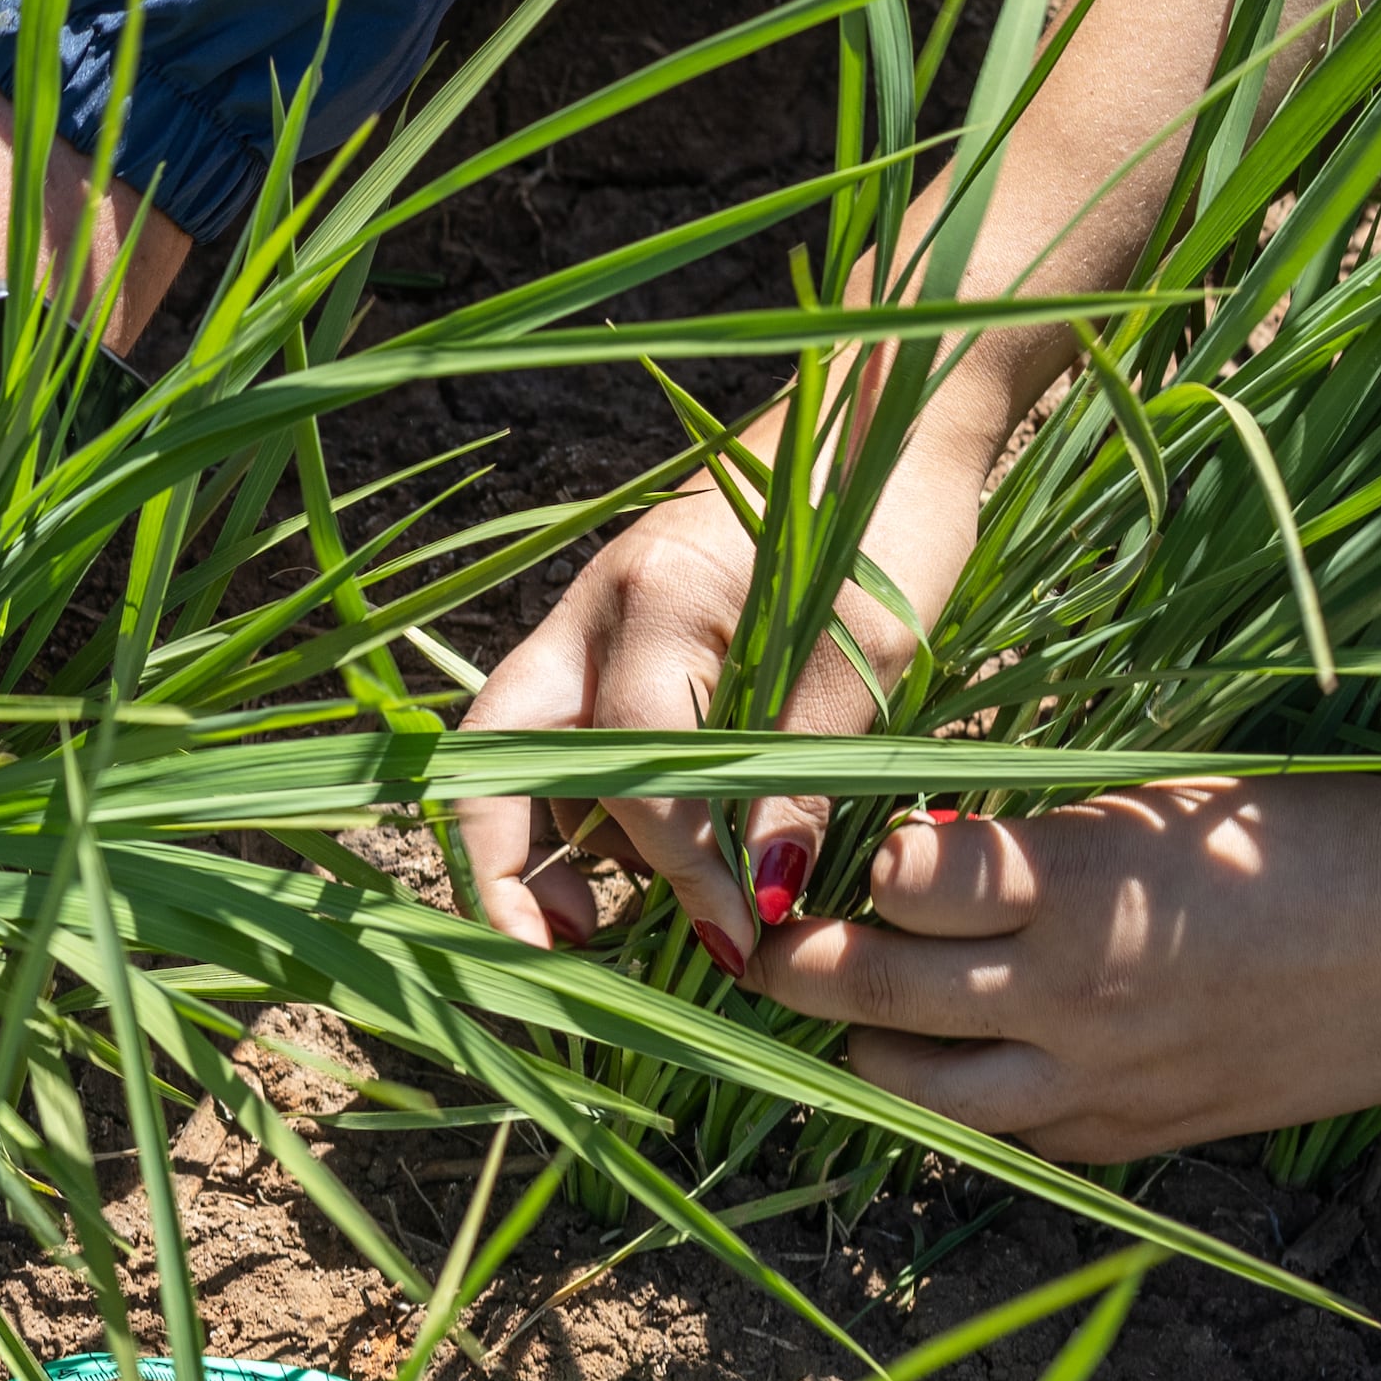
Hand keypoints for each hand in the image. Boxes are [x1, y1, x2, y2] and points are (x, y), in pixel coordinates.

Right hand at [447, 411, 995, 964]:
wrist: (885, 425)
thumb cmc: (887, 528)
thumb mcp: (865, 662)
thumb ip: (798, 779)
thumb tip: (758, 905)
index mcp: (655, 598)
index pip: (634, 767)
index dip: (682, 867)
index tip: (741, 935)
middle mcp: (591, 609)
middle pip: (493, 755)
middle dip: (496, 867)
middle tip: (546, 955)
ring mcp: (588, 621)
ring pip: (517, 754)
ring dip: (539, 845)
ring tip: (598, 929)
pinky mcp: (610, 641)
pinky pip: (564, 741)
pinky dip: (582, 812)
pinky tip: (633, 869)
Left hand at [741, 780, 1380, 1162]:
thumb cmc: (1323, 836)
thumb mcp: (1166, 795)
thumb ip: (1042, 827)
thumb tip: (921, 829)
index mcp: (1079, 888)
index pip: (897, 881)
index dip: (845, 857)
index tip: (820, 834)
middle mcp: (1070, 996)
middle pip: (868, 991)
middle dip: (789, 961)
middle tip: (753, 935)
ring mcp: (1101, 1082)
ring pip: (910, 1088)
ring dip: (856, 1045)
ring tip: (838, 1001)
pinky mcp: (1138, 1137)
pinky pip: (1006, 1137)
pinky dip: (956, 1100)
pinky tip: (951, 1055)